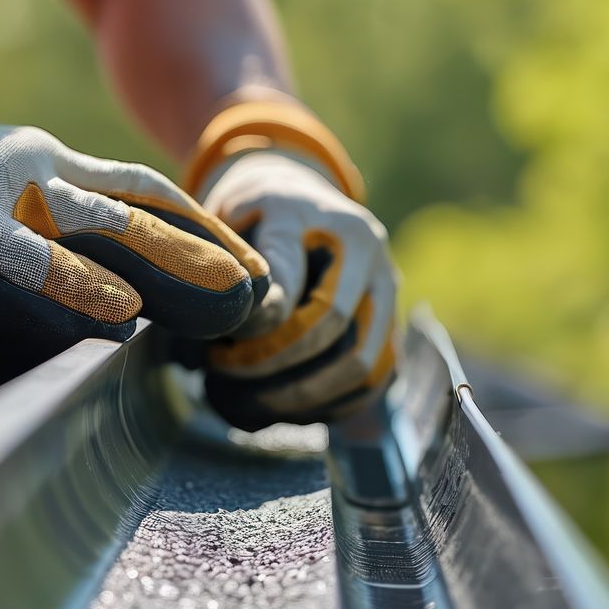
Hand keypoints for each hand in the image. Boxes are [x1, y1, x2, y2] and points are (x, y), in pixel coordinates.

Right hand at [0, 0, 266, 348]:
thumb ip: (33, 249)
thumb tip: (94, 313)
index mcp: (41, 167)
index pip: (146, 195)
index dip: (206, 233)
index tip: (256, 277)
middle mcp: (33, 166)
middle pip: (149, 203)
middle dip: (216, 249)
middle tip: (274, 298)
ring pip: (107, 220)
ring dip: (176, 261)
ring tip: (235, 300)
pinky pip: (22, 250)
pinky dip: (74, 282)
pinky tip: (118, 315)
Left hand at [197, 148, 397, 428]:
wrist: (300, 202)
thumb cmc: (261, 211)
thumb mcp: (243, 212)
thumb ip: (249, 262)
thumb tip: (251, 317)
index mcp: (346, 231)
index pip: (316, 298)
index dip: (268, 335)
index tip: (219, 349)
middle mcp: (378, 264)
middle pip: (342, 337)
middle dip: (277, 366)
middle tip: (224, 373)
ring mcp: (389, 300)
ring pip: (363, 368)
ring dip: (302, 396)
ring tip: (248, 399)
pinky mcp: (389, 331)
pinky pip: (372, 383)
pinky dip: (326, 405)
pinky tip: (280, 406)